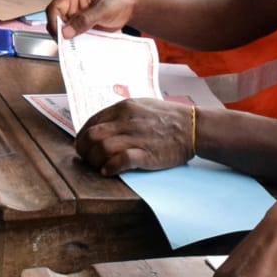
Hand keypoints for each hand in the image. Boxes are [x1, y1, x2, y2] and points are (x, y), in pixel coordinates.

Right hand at [45, 0, 137, 38]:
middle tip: (68, 45)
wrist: (132, 6)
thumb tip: (66, 31)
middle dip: (60, 33)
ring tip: (76, 47)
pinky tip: (82, 47)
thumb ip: (85, 20)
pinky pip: (74, 35)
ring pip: (64, 30)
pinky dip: (76, 42)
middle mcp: (72, 4)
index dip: (53, 22)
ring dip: (69, 39)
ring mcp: (77, 16)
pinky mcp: (82, 26)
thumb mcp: (103, 9)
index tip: (59, 35)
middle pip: (56, 21)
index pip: (54, 8)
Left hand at [75, 98, 195, 173]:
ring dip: (94, 161)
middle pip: (91, 137)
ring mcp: (136, 138)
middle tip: (87, 159)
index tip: (83, 146)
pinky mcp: (146, 154)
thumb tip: (101, 125)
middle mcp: (127, 121)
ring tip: (97, 166)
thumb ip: (121, 113)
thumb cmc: (167, 117)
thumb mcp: (141, 105)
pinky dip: (110, 168)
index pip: (91, 122)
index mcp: (123, 108)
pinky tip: (108, 171)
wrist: (193, 127)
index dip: (82, 137)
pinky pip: (120, 161)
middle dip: (84, 151)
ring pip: (101, 149)